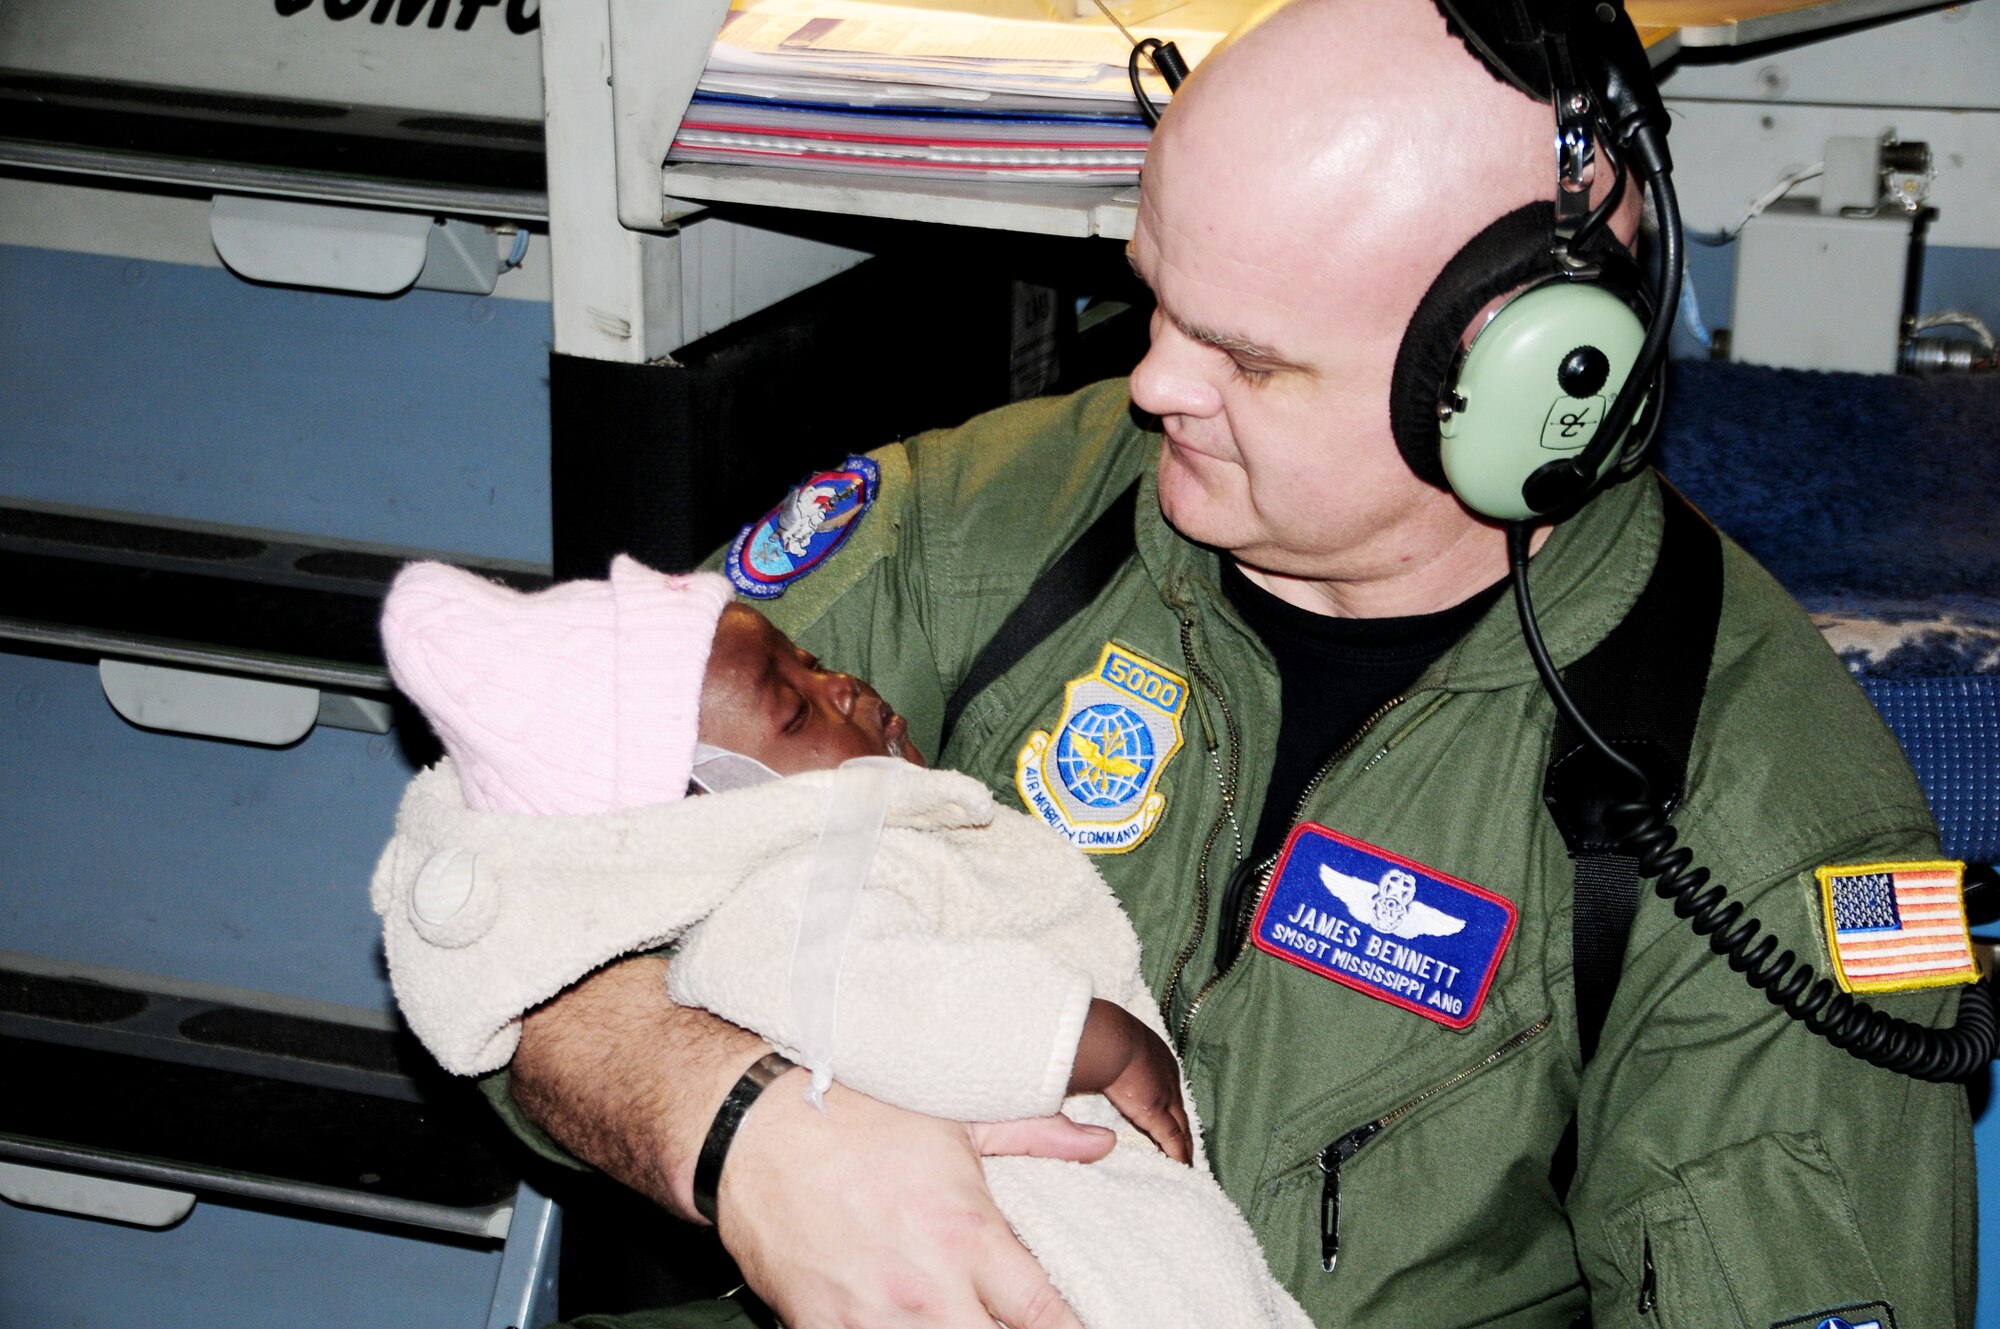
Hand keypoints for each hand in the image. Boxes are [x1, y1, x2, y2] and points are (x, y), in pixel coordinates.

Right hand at [719, 1075, 1112, 1327]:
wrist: (753, 1131)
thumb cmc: (856, 1117)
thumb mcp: (954, 1119)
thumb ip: (1034, 1137)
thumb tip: (1099, 1143)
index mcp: (969, 1235)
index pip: (1046, 1317)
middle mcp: (929, 1290)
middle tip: (1016, 1326)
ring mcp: (874, 1320)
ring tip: (964, 1321)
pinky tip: (902, 1326)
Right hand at [1068, 998, 1192, 1162]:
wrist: (1107, 1038)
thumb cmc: (1099, 1037)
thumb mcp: (1108, 1044)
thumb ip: (1104, 1059)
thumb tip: (1092, 1069)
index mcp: (1155, 1056)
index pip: (1165, 1087)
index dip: (1168, 1106)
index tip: (1169, 1119)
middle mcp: (1166, 1076)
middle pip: (1178, 1108)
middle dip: (1182, 1127)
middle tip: (1187, 1147)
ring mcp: (1165, 1095)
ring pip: (1180, 1126)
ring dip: (1183, 1145)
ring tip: (1186, 1162)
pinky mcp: (1157, 1113)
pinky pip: (1173, 1139)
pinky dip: (1178, 1154)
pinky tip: (1183, 1168)